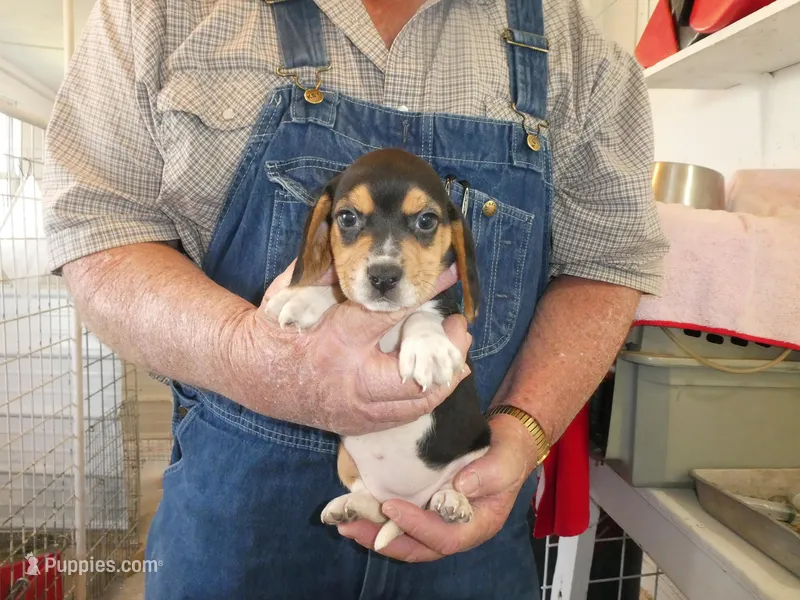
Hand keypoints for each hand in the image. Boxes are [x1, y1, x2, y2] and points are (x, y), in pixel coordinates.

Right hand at [226, 260, 472, 435]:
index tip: (447, 276)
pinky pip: (403, 416)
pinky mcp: (358, 423)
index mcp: (334, 340)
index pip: (386, 315)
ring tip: (456, 353)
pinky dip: (425, 397)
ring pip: (414, 404)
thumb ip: (331, 273)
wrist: (251, 374)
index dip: (421, 294)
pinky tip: (439, 377)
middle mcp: (348, 379)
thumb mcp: (294, 291)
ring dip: (444, 378)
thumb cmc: (275, 327)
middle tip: (458, 326)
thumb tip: (366, 255)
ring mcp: (354, 407)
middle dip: (444, 352)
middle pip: (411, 378)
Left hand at [336, 414, 539, 560]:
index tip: (391, 507)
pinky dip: (381, 517)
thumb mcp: (505, 460)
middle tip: (352, 527)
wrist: (506, 444)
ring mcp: (440, 520)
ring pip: (405, 537)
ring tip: (346, 522)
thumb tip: (460, 487)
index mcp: (477, 526)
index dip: (417, 527)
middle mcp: (455, 529)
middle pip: (418, 547)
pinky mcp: (428, 506)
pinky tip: (359, 507)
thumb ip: (487, 474)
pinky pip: (402, 520)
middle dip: (384, 540)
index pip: (445, 538)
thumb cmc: (509, 454)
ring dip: (375, 532)